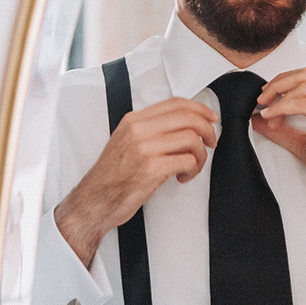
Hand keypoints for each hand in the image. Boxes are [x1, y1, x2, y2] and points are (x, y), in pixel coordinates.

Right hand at [53, 97, 218, 266]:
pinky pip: (188, 161)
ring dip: (201, 156)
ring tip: (193, 166)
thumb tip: (183, 125)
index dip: (200, 109)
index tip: (211, 118)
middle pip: (188, 118)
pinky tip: (183, 177)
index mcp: (133, 121)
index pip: (175, 103)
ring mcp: (144, 149)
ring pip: (192, 139)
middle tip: (211, 143)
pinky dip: (193, 170)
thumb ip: (149, 130)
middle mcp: (138, 130)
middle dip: (208, 131)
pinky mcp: (152, 169)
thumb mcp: (125, 142)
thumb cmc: (112, 176)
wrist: (94, 201)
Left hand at [252, 67, 305, 244]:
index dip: (285, 80)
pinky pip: (304, 104)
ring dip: (278, 97)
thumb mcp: (305, 144)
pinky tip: (271, 118)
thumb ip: (283, 129)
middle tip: (261, 99)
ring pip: (304, 87)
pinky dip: (283, 108)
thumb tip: (257, 118)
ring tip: (265, 113)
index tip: (267, 95)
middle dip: (279, 83)